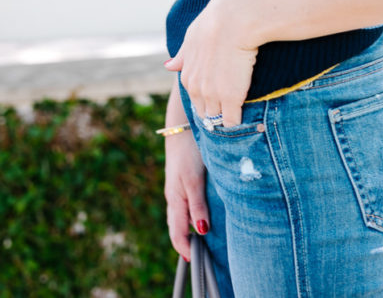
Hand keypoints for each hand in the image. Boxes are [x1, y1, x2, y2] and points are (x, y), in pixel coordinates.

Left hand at [164, 0, 258, 127]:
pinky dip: (239, 121)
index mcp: (187, 76)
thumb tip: (168, 66)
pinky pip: (232, 121)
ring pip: (217, 119)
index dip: (208, 101)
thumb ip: (182, 55)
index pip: (195, 100)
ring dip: (226, 118)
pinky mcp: (231, 99)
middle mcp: (196, 89)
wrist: (234, 20)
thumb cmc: (215, 22)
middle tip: (230, 108)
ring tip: (239, 114)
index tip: (220, 99)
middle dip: (215, 113)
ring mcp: (213, 96)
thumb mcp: (192, 37)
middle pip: (205, 113)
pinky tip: (247, 117)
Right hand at [165, 131, 209, 260]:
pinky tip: (201, 213)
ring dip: (189, 228)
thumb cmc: (188, 153)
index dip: (184, 248)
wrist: (182, 127)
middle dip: (185, 242)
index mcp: (175, 199)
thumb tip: (201, 232)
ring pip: (181, 214)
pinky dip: (192, 213)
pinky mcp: (183, 178)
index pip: (177, 232)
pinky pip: (185, 203)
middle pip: (177, 225)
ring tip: (202, 239)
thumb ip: (198, 205)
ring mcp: (177, 187)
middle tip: (199, 255)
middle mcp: (174, 195)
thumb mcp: (194, 180)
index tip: (195, 260)